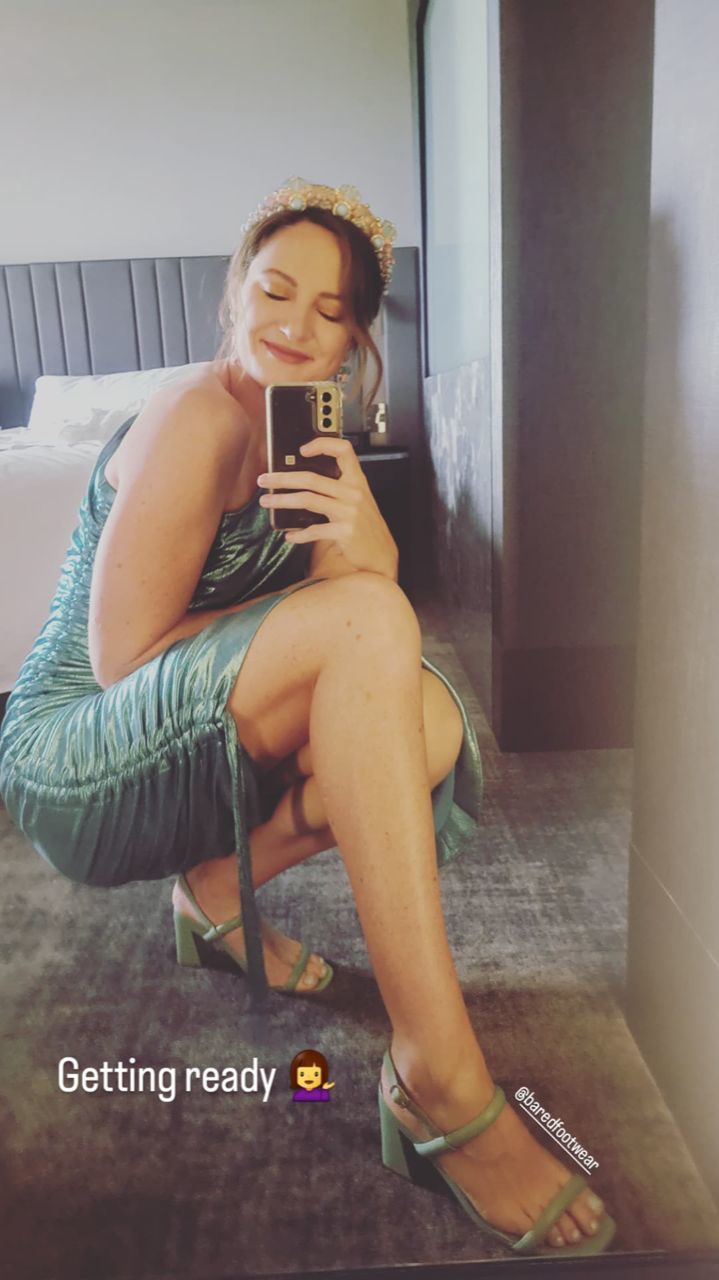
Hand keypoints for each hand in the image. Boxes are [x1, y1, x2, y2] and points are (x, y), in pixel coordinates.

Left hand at [257, 436, 398, 577]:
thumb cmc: (366, 528)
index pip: (343, 450)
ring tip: (266, 502)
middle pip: (311, 478)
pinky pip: (314, 530)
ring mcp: (350, 512)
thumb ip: (337, 490)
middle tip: (264, 480)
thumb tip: (300, 482)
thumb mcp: (357, 502)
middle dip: (282, 478)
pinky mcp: (345, 531)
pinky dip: (298, 534)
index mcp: (357, 481)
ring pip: (307, 499)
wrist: (382, 556)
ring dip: (282, 500)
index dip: (322, 444)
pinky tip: (289, 536)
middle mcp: (354, 493)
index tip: (302, 449)